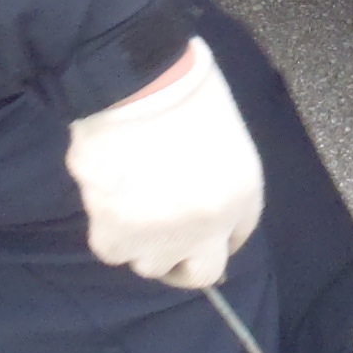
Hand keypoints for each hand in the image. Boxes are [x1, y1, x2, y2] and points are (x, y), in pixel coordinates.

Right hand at [65, 39, 262, 287]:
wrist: (136, 81)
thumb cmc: (185, 86)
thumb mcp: (225, 131)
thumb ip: (218, 173)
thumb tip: (197, 193)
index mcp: (244, 193)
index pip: (237, 237)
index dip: (216, 235)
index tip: (200, 231)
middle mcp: (209, 225)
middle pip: (200, 271)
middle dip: (185, 260)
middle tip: (164, 237)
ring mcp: (162, 235)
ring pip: (151, 263)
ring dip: (143, 242)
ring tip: (130, 204)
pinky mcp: (117, 233)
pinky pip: (113, 250)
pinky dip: (110, 232)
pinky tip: (108, 202)